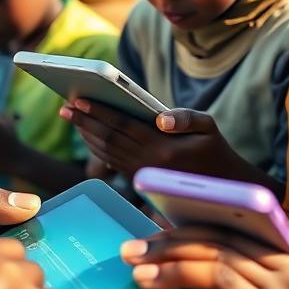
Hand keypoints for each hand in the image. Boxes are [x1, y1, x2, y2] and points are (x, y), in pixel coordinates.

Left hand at [63, 100, 277, 192]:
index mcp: (164, 148)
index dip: (99, 112)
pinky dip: (96, 148)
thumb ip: (186, 117)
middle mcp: (149, 163)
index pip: (123, 125)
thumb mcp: (209, 126)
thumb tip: (160, 119)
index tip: (79, 100)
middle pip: (109, 138)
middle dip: (84, 122)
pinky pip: (112, 162)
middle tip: (64, 107)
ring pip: (107, 152)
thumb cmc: (216, 150)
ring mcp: (142, 174)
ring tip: (71, 118)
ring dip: (86, 135)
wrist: (224, 188)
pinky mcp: (141, 180)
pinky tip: (87, 136)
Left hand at [120, 225, 288, 288]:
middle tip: (134, 248)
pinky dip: (180, 276)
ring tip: (137, 266)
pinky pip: (217, 281)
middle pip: (224, 238)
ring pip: (216, 257)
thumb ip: (239, 246)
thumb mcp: (263, 271)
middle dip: (173, 241)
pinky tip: (153, 281)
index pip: (239, 221)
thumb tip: (173, 224)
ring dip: (169, 260)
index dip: (193, 219)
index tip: (156, 223)